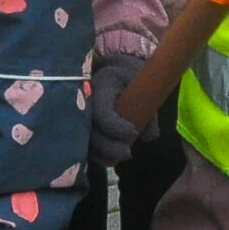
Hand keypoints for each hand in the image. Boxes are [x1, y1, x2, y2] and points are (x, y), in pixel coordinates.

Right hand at [88, 52, 145, 168]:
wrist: (114, 71)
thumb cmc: (131, 78)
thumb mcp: (142, 86)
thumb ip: (147, 109)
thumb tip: (150, 136)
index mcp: (100, 87)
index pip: (101, 112)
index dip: (116, 127)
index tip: (133, 132)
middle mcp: (84, 102)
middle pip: (90, 132)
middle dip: (110, 147)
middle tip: (128, 153)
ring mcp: (78, 115)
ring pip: (84, 143)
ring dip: (103, 155)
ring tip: (122, 156)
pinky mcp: (78, 127)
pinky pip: (84, 147)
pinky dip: (97, 156)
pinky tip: (111, 158)